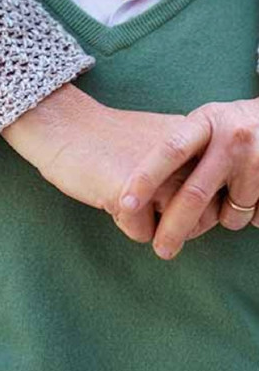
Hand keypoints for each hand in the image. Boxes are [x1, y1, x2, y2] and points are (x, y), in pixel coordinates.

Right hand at [1, 84, 201, 242]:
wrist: (64, 126)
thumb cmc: (110, 140)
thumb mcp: (160, 146)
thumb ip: (188, 169)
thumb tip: (210, 214)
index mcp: (194, 140)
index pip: (219, 193)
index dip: (195, 206)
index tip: (166, 194)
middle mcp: (185, 156)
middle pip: (202, 216)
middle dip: (177, 222)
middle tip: (145, 202)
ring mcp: (162, 175)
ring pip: (177, 229)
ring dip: (153, 224)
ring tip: (128, 196)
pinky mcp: (134, 195)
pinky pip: (144, 234)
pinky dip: (125, 224)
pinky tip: (108, 194)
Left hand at [118, 98, 258, 259]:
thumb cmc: (232, 124)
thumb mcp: (207, 120)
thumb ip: (184, 146)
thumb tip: (144, 189)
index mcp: (207, 121)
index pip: (170, 150)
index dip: (145, 178)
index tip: (125, 204)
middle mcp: (231, 139)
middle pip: (195, 194)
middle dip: (174, 227)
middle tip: (161, 249)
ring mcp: (256, 161)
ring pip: (228, 215)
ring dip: (222, 219)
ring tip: (227, 195)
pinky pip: (254, 219)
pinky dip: (249, 216)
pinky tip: (251, 193)